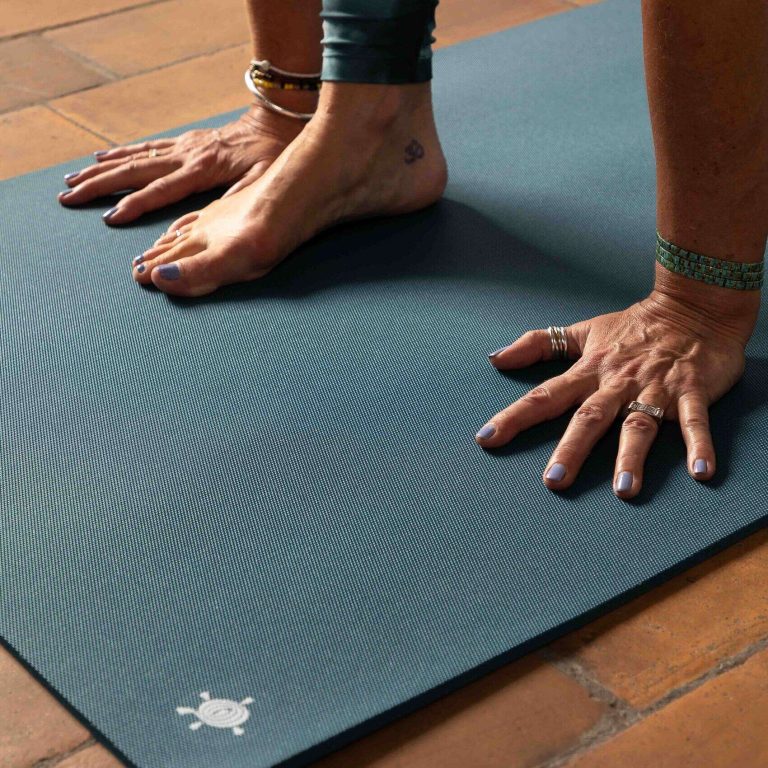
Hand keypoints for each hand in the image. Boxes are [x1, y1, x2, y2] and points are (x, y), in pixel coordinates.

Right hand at [57, 105, 302, 224]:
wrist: (273, 123)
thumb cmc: (270, 157)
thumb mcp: (264, 180)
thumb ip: (242, 198)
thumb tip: (222, 218)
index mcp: (202, 170)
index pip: (162, 191)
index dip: (136, 204)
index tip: (111, 217)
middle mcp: (185, 156)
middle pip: (135, 172)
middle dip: (100, 185)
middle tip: (69, 197)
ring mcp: (181, 147)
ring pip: (133, 158)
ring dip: (101, 170)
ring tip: (72, 179)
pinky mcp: (182, 142)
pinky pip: (145, 148)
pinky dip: (120, 153)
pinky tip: (100, 158)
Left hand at [475, 280, 758, 497]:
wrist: (693, 306)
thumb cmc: (634, 326)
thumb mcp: (583, 332)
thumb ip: (538, 345)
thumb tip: (495, 358)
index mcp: (589, 371)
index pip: (545, 396)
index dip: (515, 416)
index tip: (488, 438)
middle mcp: (617, 383)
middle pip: (590, 417)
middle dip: (572, 449)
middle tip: (554, 481)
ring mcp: (655, 388)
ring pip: (640, 425)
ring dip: (631, 457)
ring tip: (625, 491)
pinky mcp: (692, 392)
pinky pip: (695, 421)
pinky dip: (699, 445)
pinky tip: (701, 474)